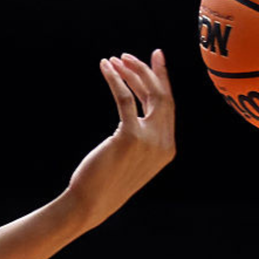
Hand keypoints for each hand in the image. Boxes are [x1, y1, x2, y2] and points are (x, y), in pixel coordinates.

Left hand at [65, 50, 175, 229]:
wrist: (90, 203)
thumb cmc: (104, 183)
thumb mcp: (131, 161)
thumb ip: (141, 141)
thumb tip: (134, 121)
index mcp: (167, 149)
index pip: (168, 107)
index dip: (162, 81)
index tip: (155, 59)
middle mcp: (163, 143)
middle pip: (161, 96)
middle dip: (147, 71)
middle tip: (130, 55)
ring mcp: (149, 140)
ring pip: (147, 94)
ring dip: (131, 72)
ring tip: (115, 59)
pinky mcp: (130, 136)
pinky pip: (124, 98)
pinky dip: (115, 79)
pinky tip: (105, 67)